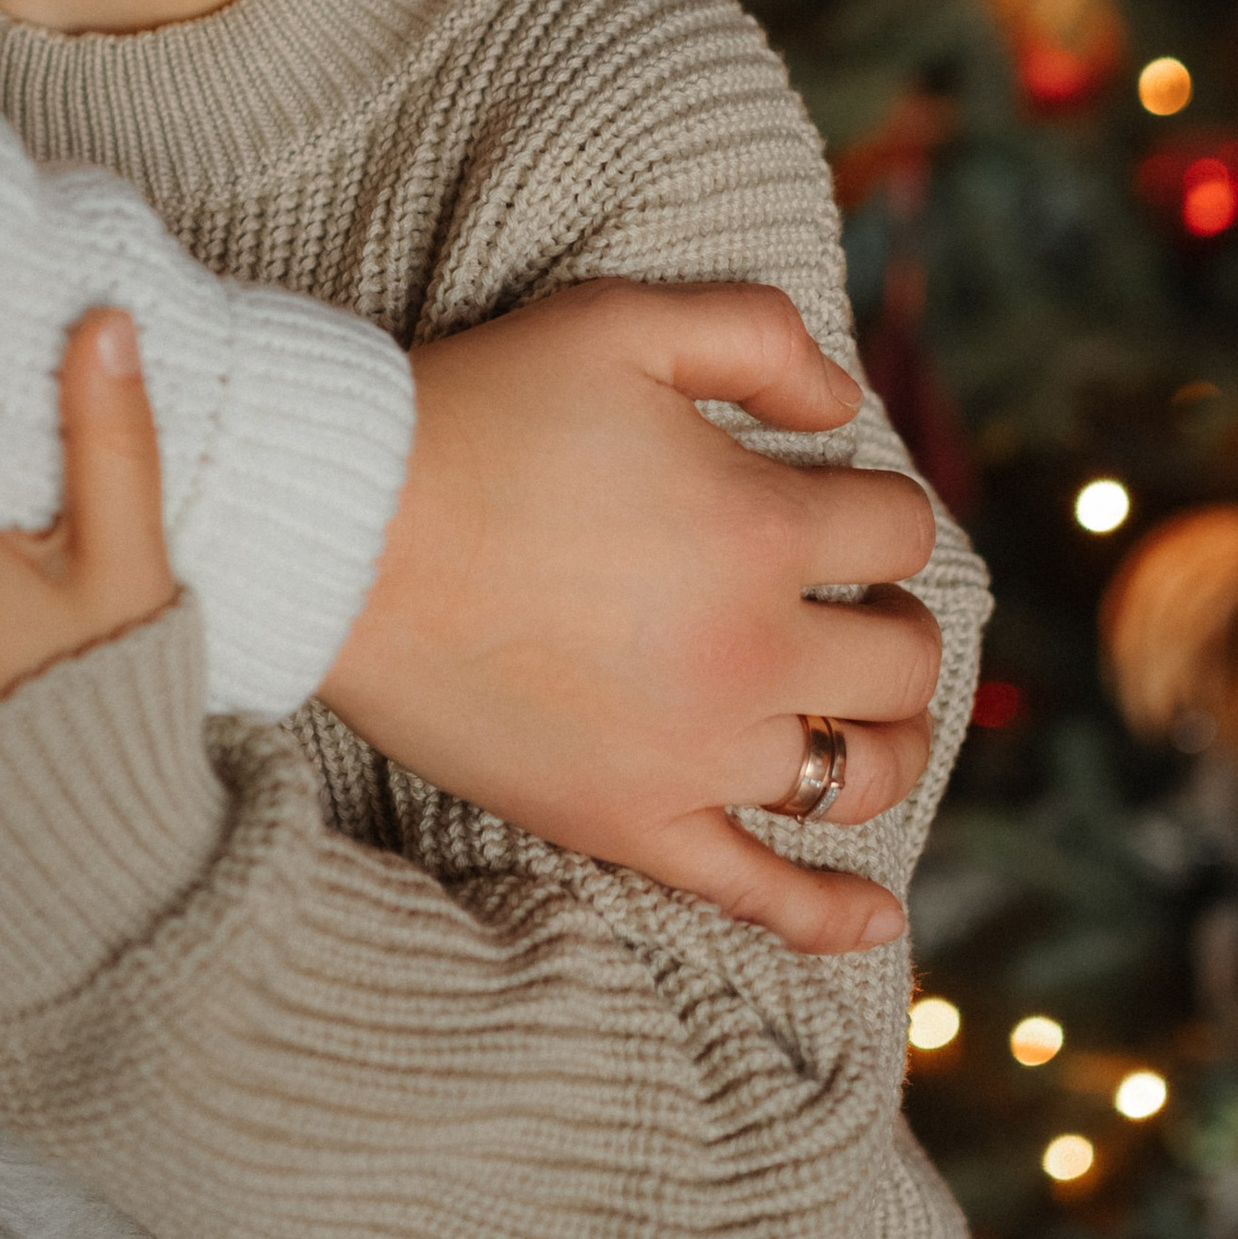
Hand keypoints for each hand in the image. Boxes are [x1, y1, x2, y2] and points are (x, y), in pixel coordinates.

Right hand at [327, 281, 940, 955]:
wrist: (335, 533)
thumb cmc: (472, 413)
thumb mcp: (618, 320)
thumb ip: (756, 335)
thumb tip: (844, 405)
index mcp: (760, 531)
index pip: (898, 532)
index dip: (878, 508)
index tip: (832, 503)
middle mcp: (748, 655)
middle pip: (902, 661)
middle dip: (895, 623)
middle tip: (854, 605)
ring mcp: (692, 755)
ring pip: (859, 774)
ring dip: (887, 741)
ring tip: (859, 714)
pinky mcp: (626, 822)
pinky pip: (756, 894)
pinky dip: (829, 914)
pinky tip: (878, 918)